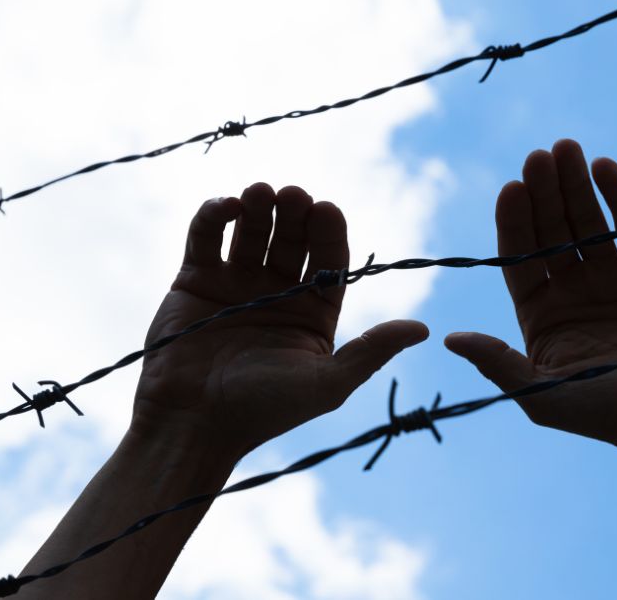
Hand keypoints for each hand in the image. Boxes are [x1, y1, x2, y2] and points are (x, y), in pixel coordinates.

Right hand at [132, 183, 427, 458]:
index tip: (326, 209)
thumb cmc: (262, 410)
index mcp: (313, 312)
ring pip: (251, 230)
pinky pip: (206, 237)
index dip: (329, 231)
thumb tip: (424, 329)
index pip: (329, 259)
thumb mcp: (326, 384)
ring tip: (259, 192)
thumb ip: (372, 351)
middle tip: (293, 195)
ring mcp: (235, 283)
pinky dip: (215, 215)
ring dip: (257, 207)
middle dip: (294, 213)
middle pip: (292, 238)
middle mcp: (277, 292)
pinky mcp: (195, 280)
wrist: (192, 423)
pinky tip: (227, 206)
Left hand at [444, 140, 616, 451]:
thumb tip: (449, 339)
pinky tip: (603, 167)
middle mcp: (572, 289)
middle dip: (543, 193)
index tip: (510, 189)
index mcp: (540, 314)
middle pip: (550, 229)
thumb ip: (499, 365)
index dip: (514, 222)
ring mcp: (612, 277)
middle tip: (537, 157)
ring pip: (588, 220)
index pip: (518, 257)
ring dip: (575, 184)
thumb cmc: (608, 416)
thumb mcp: (543, 396)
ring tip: (566, 148)